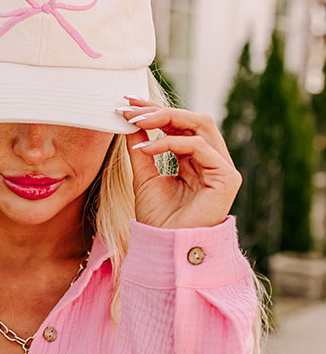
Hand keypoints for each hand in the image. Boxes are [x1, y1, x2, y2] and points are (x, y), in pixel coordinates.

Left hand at [117, 96, 242, 228]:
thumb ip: (142, 149)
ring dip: (165, 118)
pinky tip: (147, 147)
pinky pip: (199, 147)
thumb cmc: (158, 220)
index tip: (127, 105)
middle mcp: (212, 161)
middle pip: (193, 120)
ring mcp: (223, 169)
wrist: (166, 248)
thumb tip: (131, 121)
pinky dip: (171, 142)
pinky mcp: (227, 178)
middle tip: (130, 107)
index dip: (155, 112)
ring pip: (200, 126)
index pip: (180, 126)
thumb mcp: (144, 177)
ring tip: (135, 121)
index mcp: (196, 160)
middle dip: (160, 110)